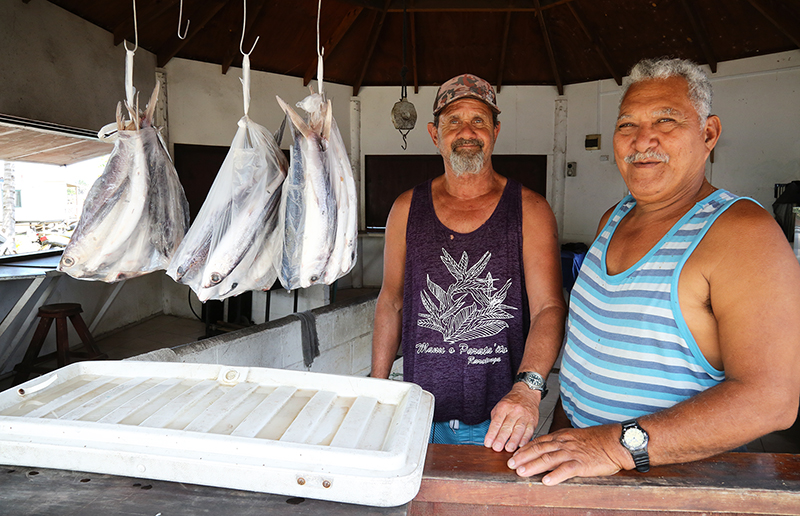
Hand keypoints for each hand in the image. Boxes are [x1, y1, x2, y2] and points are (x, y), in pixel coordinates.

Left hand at [484, 383, 540, 451]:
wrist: (527, 393)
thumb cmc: (511, 402)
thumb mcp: (499, 406)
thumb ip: (496, 420)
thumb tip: (491, 436)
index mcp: (504, 407)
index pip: (496, 422)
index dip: (491, 433)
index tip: (488, 443)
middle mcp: (515, 411)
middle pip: (507, 426)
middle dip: (501, 438)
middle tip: (496, 448)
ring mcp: (525, 416)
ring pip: (519, 429)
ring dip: (513, 441)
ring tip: (508, 449)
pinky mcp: (533, 420)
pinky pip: (529, 431)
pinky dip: (525, 439)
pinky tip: (521, 445)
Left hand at [507, 424, 630, 485]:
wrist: (616, 441)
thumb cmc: (598, 440)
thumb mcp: (576, 437)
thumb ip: (563, 442)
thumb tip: (550, 448)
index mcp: (562, 437)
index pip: (539, 441)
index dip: (525, 448)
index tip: (514, 454)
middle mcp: (564, 443)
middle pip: (539, 449)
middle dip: (523, 457)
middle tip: (510, 464)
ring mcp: (573, 453)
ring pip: (548, 459)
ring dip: (533, 466)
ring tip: (520, 472)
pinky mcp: (583, 464)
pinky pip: (566, 470)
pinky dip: (555, 476)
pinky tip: (546, 481)